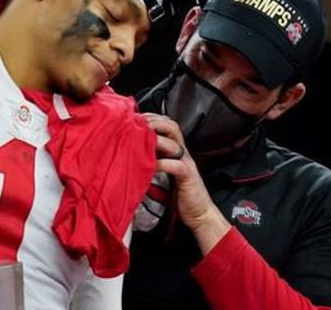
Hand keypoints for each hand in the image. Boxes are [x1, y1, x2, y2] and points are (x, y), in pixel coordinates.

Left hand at [144, 113, 230, 253]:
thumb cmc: (179, 196)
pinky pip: (176, 165)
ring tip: (140, 139)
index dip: (152, 118)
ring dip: (156, 138)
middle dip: (154, 121)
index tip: (135, 117)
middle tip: (138, 123)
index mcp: (176, 151)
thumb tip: (131, 157)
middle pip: (172, 126)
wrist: (199, 214)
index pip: (167, 125)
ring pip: (174, 142)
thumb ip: (153, 163)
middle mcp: (182, 153)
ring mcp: (187, 163)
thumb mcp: (163, 175)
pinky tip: (151, 165)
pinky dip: (162, 163)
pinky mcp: (188, 177)